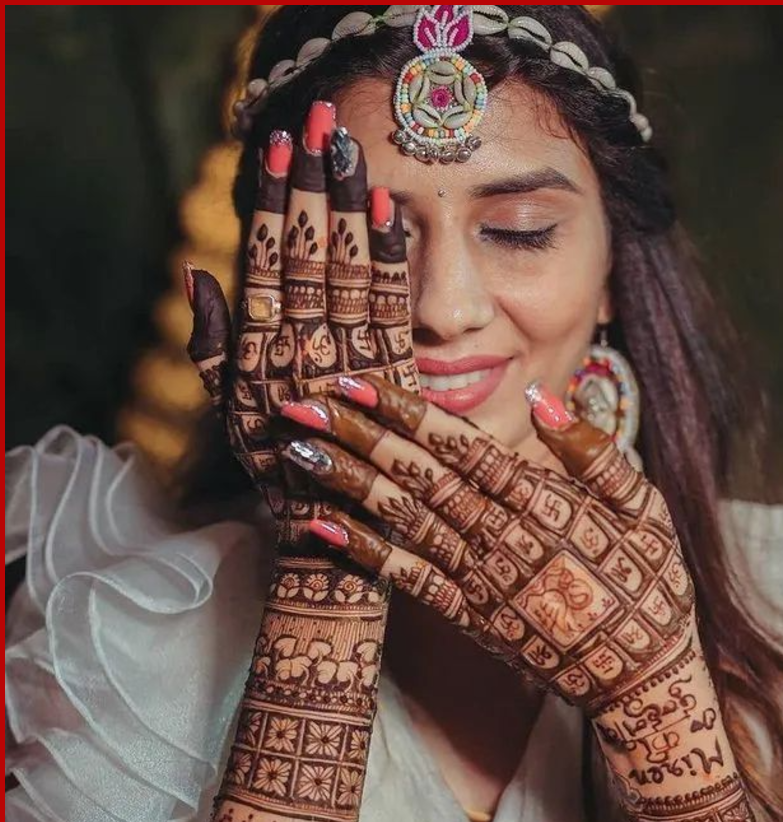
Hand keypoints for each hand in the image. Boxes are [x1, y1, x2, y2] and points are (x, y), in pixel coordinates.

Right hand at [182, 101, 417, 545]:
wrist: (333, 548)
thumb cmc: (281, 475)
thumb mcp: (230, 411)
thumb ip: (211, 343)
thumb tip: (198, 272)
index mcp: (260, 350)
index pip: (268, 259)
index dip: (275, 199)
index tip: (278, 144)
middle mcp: (301, 350)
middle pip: (310, 253)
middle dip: (315, 183)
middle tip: (322, 121)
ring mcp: (348, 364)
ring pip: (349, 270)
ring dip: (352, 205)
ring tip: (354, 148)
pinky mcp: (393, 383)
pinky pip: (393, 310)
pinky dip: (391, 259)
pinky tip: (393, 212)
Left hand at [274, 374, 712, 759]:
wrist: (644, 679)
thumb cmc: (651, 583)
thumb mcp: (646, 508)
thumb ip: (593, 453)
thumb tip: (540, 396)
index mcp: (544, 502)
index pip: (462, 444)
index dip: (405, 410)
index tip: (357, 380)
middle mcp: (503, 537)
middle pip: (417, 476)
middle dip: (356, 436)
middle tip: (300, 402)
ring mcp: (482, 581)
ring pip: (402, 521)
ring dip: (345, 484)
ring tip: (296, 449)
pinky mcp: (470, 620)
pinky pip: (406, 581)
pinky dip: (361, 554)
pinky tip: (318, 528)